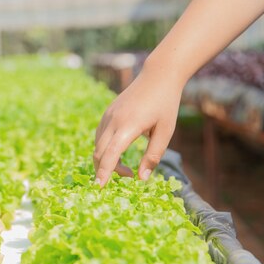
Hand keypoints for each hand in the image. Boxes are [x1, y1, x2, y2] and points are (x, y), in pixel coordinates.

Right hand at [93, 67, 182, 185]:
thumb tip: (142, 178)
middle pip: (99, 152)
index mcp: (129, 125)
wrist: (158, 76)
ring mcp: (107, 116)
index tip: (99, 187)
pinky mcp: (107, 114)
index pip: (111, 153)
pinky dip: (104, 150)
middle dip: (105, 170)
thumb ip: (153, 155)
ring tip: (125, 169)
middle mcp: (113, 120)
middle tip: (127, 177)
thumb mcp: (166, 131)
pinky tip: (117, 153)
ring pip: (98, 146)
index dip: (104, 172)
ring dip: (106, 161)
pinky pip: (99, 137)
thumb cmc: (166, 104)